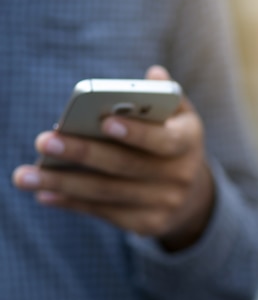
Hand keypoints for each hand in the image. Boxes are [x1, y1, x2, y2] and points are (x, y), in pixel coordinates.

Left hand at [12, 65, 212, 250]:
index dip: (136, 133)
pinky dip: (72, 203)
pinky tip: (44, 194)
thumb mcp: (178, 117)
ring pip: (108, 192)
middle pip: (126, 166)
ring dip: (64, 184)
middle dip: (83, 153)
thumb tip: (154, 76)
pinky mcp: (148, 224)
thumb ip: (164, 96)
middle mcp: (182, 176)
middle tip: (44, 141)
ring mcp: (165, 203)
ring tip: (24, 176)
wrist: (192, 195)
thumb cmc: (172, 141)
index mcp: (189, 141)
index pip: (164, 139)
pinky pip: (105, 213)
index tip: (105, 121)